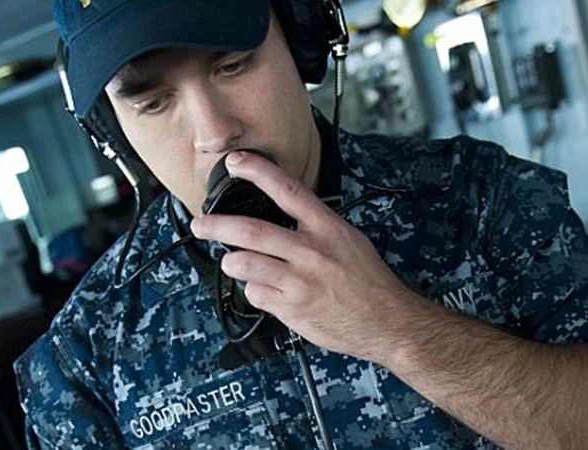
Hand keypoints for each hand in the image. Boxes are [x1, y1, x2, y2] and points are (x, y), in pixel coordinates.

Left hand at [190, 151, 420, 362]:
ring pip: (245, 264)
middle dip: (217, 225)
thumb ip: (316, 226)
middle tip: (200, 224)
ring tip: (233, 262)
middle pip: (252, 231)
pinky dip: (253, 290)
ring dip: (232, 262)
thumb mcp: (350, 240)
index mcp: (328, 229)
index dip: (257, 171)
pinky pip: (255, 294)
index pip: (287, 190)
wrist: (387, 321)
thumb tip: (283, 213)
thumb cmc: (370, 282)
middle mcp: (312, 252)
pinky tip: (265, 290)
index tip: (236, 162)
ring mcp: (300, 282)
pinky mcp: (292, 309)